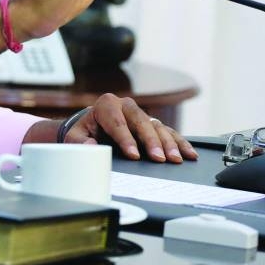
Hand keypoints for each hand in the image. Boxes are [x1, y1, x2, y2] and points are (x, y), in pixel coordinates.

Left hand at [62, 94, 197, 162]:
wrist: (93, 127)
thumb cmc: (85, 132)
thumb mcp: (75, 135)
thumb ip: (79, 141)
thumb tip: (91, 145)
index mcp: (106, 105)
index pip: (117, 122)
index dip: (126, 139)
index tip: (133, 155)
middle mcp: (126, 106)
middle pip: (141, 122)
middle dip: (151, 141)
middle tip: (158, 158)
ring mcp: (141, 114)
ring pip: (157, 127)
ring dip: (168, 144)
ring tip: (175, 159)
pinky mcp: (153, 124)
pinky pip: (169, 132)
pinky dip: (180, 143)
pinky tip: (189, 154)